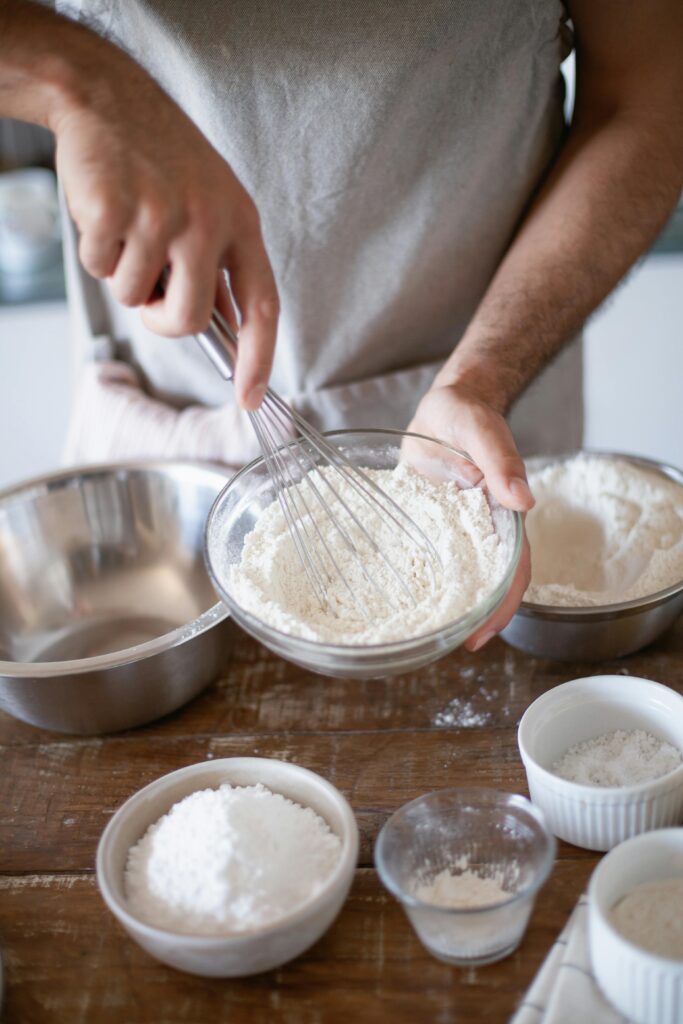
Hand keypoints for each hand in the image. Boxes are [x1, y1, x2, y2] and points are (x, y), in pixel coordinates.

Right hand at [51, 34, 277, 409]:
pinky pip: (100, 269)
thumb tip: (223, 328)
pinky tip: (104, 210)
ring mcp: (161, 216)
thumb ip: (219, 263)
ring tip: (126, 226)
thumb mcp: (211, 203)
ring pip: (135, 297)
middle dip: (163, 320)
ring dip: (123, 275)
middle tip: (149, 293)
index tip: (251, 397)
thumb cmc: (161, 156)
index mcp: (241, 223)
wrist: (107, 96)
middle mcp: (207, 222)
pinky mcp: (115, 211)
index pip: (262, 306)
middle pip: (191, 320)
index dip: (259, 359)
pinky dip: (94, 251)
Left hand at [407, 383, 532, 650]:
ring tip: (428, 632)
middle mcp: (481, 529)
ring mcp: (455, 529)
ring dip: (450, 603)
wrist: (444, 407)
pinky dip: (421, 579)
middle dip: (477, 617)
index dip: (501, 604)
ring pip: (459, 574)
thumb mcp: (480, 430)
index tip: (482, 632)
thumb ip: (500, 460)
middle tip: (455, 645)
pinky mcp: (429, 523)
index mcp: (502, 514)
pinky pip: (428, 556)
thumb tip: (523, 499)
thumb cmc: (467, 414)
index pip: (512, 569)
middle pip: (489, 582)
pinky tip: (402, 596)